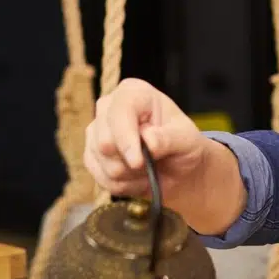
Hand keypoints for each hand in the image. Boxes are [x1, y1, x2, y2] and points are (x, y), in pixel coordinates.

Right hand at [85, 77, 207, 197]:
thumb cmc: (183, 146)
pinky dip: (122, 186)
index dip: (126, 139)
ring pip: (102, 163)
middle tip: (151, 165)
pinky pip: (100, 178)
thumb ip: (169, 138)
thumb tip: (148, 140)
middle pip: (104, 141)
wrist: (177, 168)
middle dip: (130, 163)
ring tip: (148, 171)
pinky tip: (137, 179)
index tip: (138, 162)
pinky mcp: (91, 155)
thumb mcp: (186, 139)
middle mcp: (108, 107)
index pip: (120, 112)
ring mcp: (96, 131)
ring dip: (129, 176)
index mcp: (133, 93)